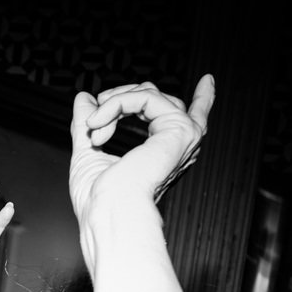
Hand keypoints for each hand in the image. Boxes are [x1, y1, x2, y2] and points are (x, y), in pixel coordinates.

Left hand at [69, 76, 214, 219]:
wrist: (108, 211)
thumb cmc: (98, 198)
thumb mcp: (89, 151)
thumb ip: (87, 123)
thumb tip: (84, 98)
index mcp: (162, 154)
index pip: (183, 119)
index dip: (202, 98)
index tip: (208, 80)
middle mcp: (178, 145)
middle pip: (155, 97)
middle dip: (119, 98)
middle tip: (93, 119)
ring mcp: (182, 136)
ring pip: (148, 93)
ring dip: (113, 104)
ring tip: (93, 126)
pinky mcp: (180, 130)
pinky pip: (146, 97)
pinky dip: (117, 105)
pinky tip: (99, 124)